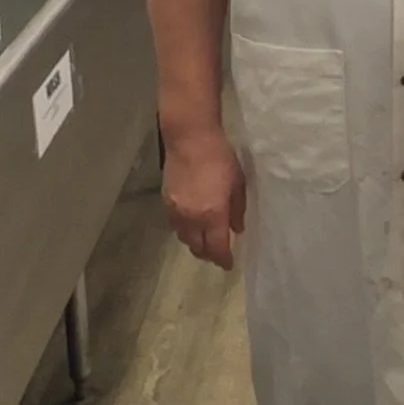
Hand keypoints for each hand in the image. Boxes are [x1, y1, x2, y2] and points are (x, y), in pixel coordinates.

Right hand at [163, 128, 246, 269]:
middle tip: (217, 253)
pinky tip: (191, 224)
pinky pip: (175, 226)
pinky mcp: (165, 202)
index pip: (217, 247)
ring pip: (184, 239)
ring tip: (204, 240)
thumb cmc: (220, 158)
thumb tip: (237, 229)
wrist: (190, 139)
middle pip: (198, 248)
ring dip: (195, 243)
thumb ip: (237, 209)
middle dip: (209, 254)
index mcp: (212, 215)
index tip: (228, 265)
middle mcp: (192, 219)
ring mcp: (176, 212)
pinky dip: (184, 231)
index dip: (223, 259)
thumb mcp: (237, 183)